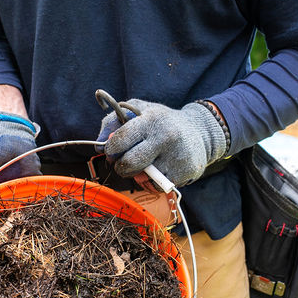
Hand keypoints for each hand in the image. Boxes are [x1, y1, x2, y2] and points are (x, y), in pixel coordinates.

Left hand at [98, 99, 227, 186]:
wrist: (199, 131)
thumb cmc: (162, 121)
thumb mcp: (139, 110)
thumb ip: (114, 121)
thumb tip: (97, 146)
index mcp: (151, 120)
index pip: (120, 139)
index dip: (110, 149)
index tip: (112, 150)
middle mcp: (165, 137)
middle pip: (129, 164)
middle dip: (121, 166)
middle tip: (124, 162)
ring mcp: (176, 157)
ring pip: (142, 179)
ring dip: (137, 175)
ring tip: (145, 163)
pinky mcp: (184, 173)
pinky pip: (156, 187)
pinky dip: (152, 182)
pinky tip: (158, 170)